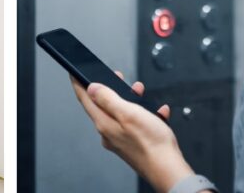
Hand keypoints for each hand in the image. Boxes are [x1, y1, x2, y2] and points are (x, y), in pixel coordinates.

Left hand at [71, 72, 194, 192]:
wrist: (168, 169)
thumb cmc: (151, 143)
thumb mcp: (128, 113)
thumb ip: (108, 99)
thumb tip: (92, 88)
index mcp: (104, 124)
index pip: (85, 100)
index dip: (79, 84)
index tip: (74, 74)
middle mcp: (109, 133)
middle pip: (103, 106)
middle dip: (110, 89)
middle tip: (115, 77)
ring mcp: (121, 140)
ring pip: (121, 114)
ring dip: (130, 100)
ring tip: (139, 92)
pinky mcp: (133, 145)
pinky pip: (136, 124)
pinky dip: (145, 115)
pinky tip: (157, 113)